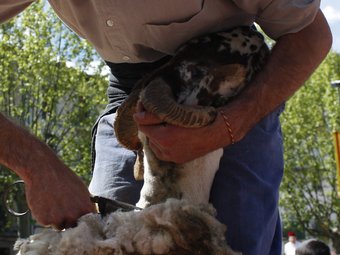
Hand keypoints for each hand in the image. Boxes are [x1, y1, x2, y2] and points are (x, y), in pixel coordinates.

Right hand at [0, 114, 95, 229]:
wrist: (44, 171)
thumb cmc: (64, 178)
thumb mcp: (82, 190)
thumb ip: (86, 204)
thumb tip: (92, 213)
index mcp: (85, 209)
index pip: (89, 223)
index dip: (85, 221)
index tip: (80, 218)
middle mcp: (73, 217)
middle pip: (74, 227)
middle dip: (70, 221)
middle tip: (64, 208)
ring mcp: (58, 219)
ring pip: (60, 226)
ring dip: (57, 219)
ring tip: (54, 203)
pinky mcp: (44, 220)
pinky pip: (47, 223)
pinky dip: (46, 216)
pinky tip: (45, 203)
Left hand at [133, 109, 228, 163]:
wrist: (218, 131)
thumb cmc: (199, 117)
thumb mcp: (176, 112)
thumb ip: (154, 115)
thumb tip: (136, 116)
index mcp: (164, 137)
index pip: (143, 126)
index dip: (142, 116)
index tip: (143, 108)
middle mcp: (166, 150)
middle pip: (148, 135)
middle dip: (149, 126)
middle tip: (154, 115)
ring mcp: (172, 157)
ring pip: (154, 145)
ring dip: (155, 135)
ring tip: (162, 125)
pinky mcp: (178, 160)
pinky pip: (162, 152)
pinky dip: (161, 144)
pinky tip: (168, 136)